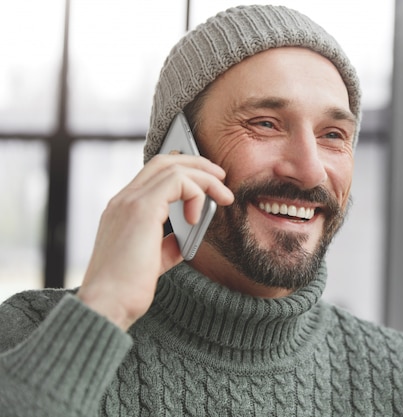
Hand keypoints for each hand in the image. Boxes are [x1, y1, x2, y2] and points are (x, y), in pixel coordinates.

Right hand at [76, 154, 233, 330]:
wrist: (107, 305)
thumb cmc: (127, 289)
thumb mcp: (154, 260)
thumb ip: (168, 243)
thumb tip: (188, 235)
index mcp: (123, 209)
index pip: (153, 173)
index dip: (182, 169)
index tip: (205, 178)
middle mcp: (123, 200)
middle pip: (164, 161)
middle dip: (198, 164)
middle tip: (221, 177)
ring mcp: (129, 202)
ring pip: (173, 167)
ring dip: (205, 178)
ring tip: (223, 196)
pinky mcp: (141, 209)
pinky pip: (177, 182)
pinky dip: (196, 193)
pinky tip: (197, 219)